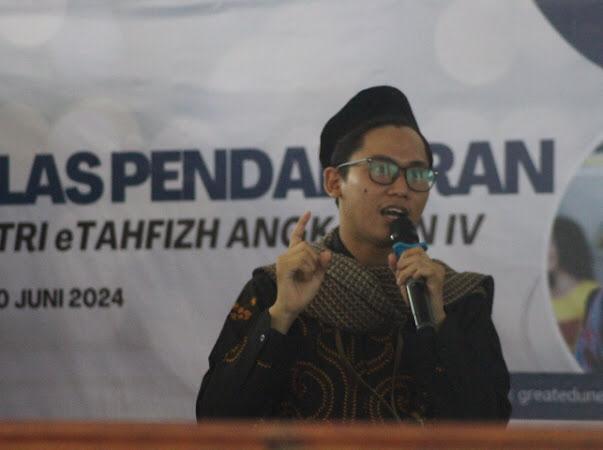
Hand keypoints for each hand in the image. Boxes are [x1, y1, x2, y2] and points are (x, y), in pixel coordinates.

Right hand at [269, 211, 331, 333]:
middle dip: (315, 258)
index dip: (302, 224)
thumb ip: (323, 264)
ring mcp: (282, 260)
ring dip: (311, 265)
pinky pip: (301, 260)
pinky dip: (307, 269)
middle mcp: (286, 255)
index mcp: (293, 256)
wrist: (292, 307)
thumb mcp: (318, 277)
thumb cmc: (303, 293)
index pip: (297, 236)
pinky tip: (303, 277)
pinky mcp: (283, 267)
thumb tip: (327, 251)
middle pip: (306, 245)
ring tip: (306, 276)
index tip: (308, 212)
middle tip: (311, 273)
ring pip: (305, 251)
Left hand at [388, 247, 445, 327]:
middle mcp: (434, 264)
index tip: (398, 267)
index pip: (416, 249)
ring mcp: (437, 270)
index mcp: (428, 263)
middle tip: (398, 277)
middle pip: (415, 255)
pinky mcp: (438, 277)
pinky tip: (413, 281)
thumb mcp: (404, 280)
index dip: (405, 255)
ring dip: (405, 272)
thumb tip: (390, 255)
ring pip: (417, 262)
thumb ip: (397, 268)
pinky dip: (414, 275)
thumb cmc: (416, 296)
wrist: (426, 311)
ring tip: (401, 282)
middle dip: (402, 265)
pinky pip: (424, 269)